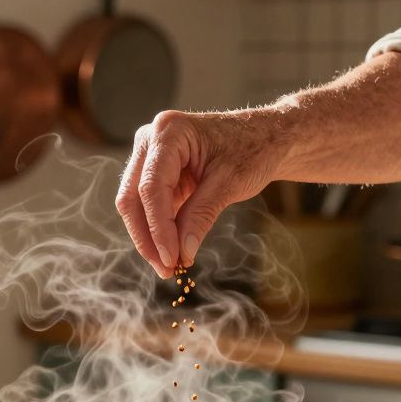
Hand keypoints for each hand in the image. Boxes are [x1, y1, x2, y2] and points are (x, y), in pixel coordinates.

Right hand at [115, 110, 278, 276]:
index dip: (158, 228)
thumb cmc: (253, 149)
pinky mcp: (158, 174)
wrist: (267, 138)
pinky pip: (150, 207)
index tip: (171, 259)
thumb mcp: (230, 183)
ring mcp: (151, 156)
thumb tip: (182, 254)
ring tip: (171, 266)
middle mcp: (151, 140)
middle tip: (166, 270)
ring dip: (150, 238)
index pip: (151, 187)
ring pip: (135, 205)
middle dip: (147, 237)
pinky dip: (160, 230)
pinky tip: (173, 251)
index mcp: (168, 131)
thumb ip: (201, 215)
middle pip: (132, 197)